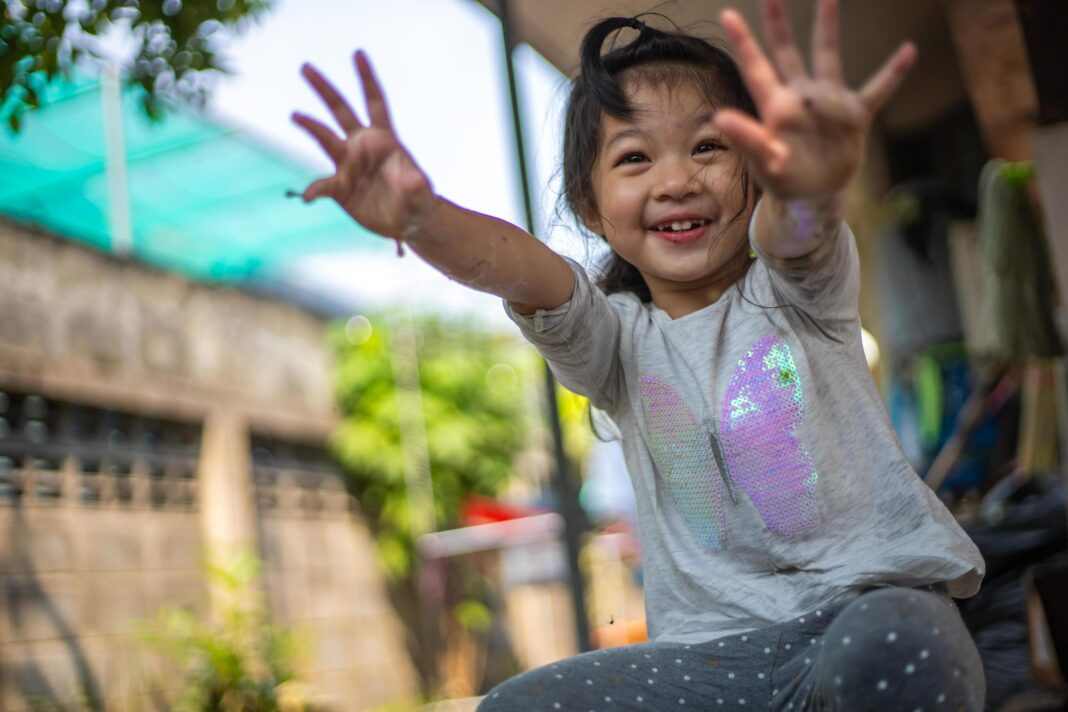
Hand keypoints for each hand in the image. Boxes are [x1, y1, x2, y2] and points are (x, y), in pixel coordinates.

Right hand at [292, 51, 433, 246]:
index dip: (367, 79)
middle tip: (306, 67)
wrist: (407, 221)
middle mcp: (362, 146)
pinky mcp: (340, 188)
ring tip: (295, 115)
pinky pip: (322, 185)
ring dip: (310, 126)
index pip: (375, 102)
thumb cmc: (417, 201)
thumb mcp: (421, 194)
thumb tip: (413, 179)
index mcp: (384, 139)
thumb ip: (416, 185)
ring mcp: (348, 165)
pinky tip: (308, 197)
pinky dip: (313, 190)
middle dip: (325, 89)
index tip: (357, 54)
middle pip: (341, 110)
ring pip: (324, 139)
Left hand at [714, 0, 915, 200]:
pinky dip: (893, 73)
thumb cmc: (783, 179)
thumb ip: (747, 138)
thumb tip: (719, 117)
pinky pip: (877, 90)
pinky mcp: (855, 115)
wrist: (814, 195)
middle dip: (777, 24)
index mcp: (776, 107)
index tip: (727, 14)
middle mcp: (800, 97)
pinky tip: (908, 50)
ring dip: (828, 29)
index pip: (756, 69)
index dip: (743, 43)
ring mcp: (828, 103)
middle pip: (786, 52)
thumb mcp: (764, 162)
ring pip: (828, 57)